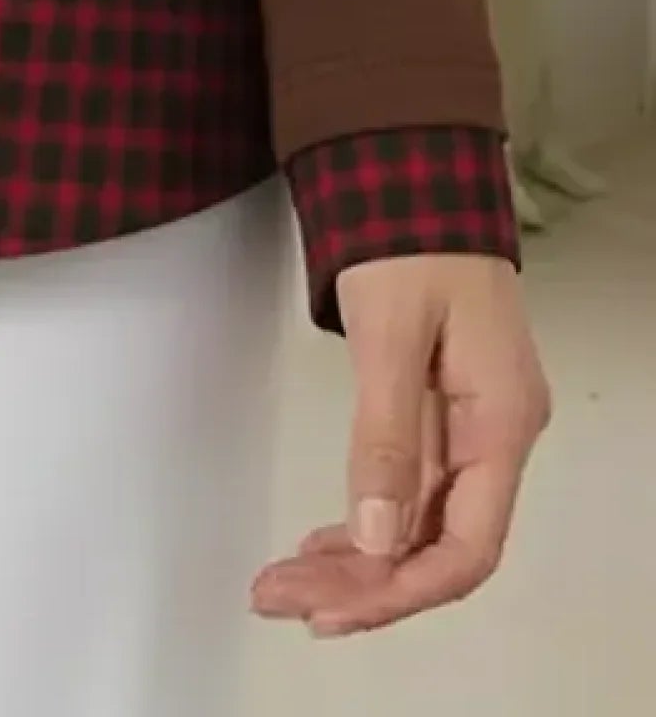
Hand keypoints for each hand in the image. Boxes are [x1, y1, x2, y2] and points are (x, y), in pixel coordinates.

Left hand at [251, 250, 550, 637]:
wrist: (410, 166)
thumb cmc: (408, 239)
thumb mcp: (390, 333)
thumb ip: (386, 436)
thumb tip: (374, 539)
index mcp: (501, 423)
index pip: (466, 548)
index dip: (401, 591)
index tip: (331, 612)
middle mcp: (495, 436)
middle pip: (435, 544)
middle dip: (360, 584)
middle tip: (277, 598)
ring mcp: (469, 425)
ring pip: (415, 521)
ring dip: (353, 558)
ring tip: (282, 583)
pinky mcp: (440, 409)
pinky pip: (407, 487)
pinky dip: (363, 519)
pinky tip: (322, 542)